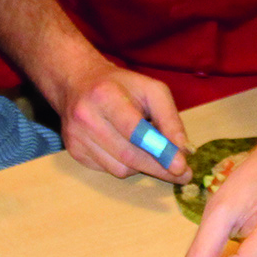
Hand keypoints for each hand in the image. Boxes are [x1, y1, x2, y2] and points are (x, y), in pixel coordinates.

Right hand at [52, 55, 191, 182]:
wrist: (77, 82)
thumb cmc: (120, 86)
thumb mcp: (151, 89)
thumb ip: (169, 118)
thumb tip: (182, 150)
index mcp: (105, 95)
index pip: (135, 130)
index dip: (159, 150)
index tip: (180, 166)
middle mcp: (86, 117)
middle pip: (128, 154)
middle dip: (159, 168)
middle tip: (182, 174)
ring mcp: (76, 137)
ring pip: (119, 168)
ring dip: (143, 166)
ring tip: (151, 153)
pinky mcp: (74, 151)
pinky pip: (108, 170)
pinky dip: (125, 165)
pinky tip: (128, 149)